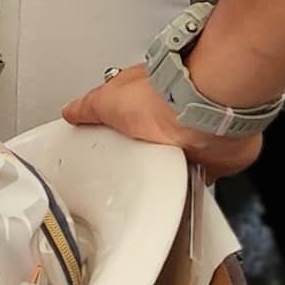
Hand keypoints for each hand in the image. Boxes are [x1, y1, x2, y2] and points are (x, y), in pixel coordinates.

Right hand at [63, 63, 265, 182]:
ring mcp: (194, 137)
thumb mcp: (105, 100)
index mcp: (147, 99)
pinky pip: (203, 176)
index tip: (110, 142)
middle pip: (152, 141)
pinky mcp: (214, 158)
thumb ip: (87, 108)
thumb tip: (70, 110)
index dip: (119, 130)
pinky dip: (195, 182)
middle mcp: (173, 115)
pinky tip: (183, 186)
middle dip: (143, 154)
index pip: (128, 116)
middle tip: (131, 167)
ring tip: (154, 180)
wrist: (200, 112)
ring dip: (168, 169)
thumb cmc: (160, 98)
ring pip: (176, 159)